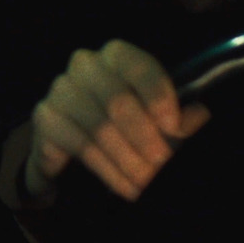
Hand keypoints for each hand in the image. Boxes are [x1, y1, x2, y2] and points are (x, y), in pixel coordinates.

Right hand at [26, 39, 210, 202]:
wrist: (76, 141)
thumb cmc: (125, 122)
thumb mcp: (156, 117)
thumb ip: (176, 117)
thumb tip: (198, 115)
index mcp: (116, 55)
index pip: (138, 66)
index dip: (158, 96)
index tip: (174, 127)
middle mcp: (85, 65)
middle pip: (117, 101)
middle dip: (145, 137)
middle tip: (162, 162)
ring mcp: (61, 90)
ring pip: (99, 128)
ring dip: (128, 160)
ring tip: (147, 181)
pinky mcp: (45, 118)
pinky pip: (81, 146)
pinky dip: (109, 171)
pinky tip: (127, 187)